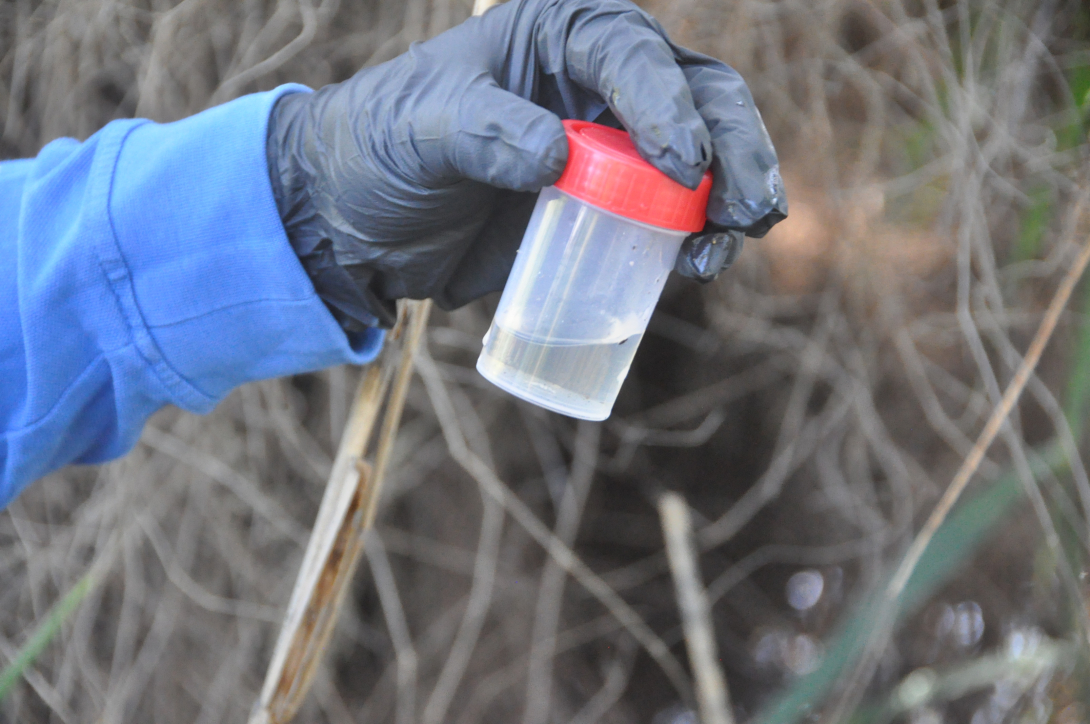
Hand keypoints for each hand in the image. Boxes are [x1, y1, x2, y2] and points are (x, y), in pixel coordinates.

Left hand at [266, 0, 786, 331]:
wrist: (355, 221)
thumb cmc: (379, 150)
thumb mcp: (418, 130)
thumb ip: (481, 132)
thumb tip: (558, 157)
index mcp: (555, 34)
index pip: (629, 53)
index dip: (667, 103)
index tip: (682, 165)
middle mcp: (595, 81)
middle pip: (696, 96)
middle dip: (733, 148)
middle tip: (749, 209)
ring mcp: (608, 146)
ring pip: (702, 155)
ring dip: (729, 197)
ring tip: (725, 246)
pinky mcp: (605, 205)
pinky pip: (669, 215)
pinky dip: (694, 237)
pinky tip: (698, 266)